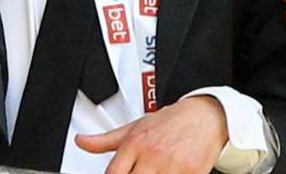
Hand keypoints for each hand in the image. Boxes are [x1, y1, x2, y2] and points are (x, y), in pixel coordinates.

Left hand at [76, 95, 227, 173]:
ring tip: (153, 173)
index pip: (113, 173)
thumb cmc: (169, 122)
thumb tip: (81, 141)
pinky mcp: (192, 173)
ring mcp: (173, 166)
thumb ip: (105, 140)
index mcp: (135, 143)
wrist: (205, 116)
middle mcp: (153, 154)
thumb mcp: (134, 127)